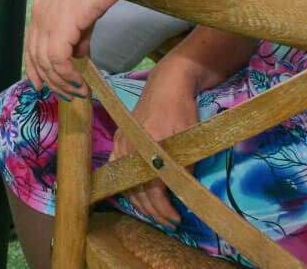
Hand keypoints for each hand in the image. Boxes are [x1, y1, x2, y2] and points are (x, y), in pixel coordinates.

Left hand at [23, 0, 125, 100]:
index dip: (34, 67)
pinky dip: (68, 75)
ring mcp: (46, 20)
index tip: (41, 84)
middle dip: (50, 80)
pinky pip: (58, 61)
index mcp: (40, 8)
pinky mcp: (59, 26)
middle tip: (67, 95)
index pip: (30, 45)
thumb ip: (79, 33)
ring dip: (62, 82)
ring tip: (78, 92)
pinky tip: (80, 82)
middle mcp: (38, 15)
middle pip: (35, 57)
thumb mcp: (84, 12)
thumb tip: (80, 53)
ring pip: (46, 63)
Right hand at [112, 68, 201, 226]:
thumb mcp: (189, 138)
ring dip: (140, 201)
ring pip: (126, 182)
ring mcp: (120, 143)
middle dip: (153, 210)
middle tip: (169, 222)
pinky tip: (135, 194)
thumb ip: (184, 167)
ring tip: (156, 213)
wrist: (167, 84)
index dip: (163, 208)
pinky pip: (117, 169)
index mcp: (146, 148)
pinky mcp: (119, 139)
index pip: (152, 189)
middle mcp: (128, 148)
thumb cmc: (181, 109)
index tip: (176, 219)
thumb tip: (183, 192)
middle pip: (137, 189)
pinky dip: (126, 185)